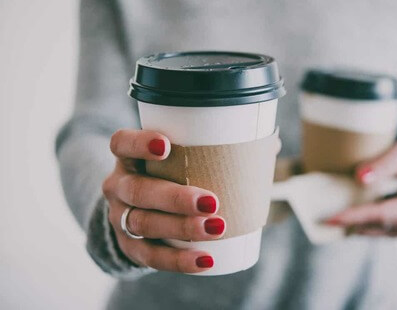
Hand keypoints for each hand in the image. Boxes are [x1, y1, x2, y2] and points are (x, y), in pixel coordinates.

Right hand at [102, 129, 225, 272]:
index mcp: (129, 158)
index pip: (122, 143)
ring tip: (217, 229)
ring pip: (144, 224)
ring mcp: (120, 218)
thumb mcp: (178, 159)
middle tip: (212, 202)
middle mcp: (118, 186)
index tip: (166, 145)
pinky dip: (179, 260)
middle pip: (138, 190)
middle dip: (175, 198)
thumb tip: (271, 144)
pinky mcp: (130, 247)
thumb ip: (216, 149)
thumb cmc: (171, 176)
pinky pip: (151, 256)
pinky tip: (205, 260)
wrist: (139, 212)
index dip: (139, 143)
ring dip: (182, 228)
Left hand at [324, 138, 396, 236]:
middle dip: (347, 222)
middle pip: (373, 225)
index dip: (355, 217)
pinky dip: (358, 223)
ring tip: (324, 216)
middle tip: (318, 217)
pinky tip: (341, 216)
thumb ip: (385, 162)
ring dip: (350, 224)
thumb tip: (360, 177)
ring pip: (372, 230)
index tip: (331, 218)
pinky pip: (374, 230)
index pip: (381, 215)